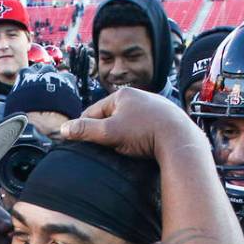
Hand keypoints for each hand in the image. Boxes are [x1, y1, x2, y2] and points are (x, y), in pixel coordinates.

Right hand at [59, 88, 203, 158]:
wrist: (180, 139)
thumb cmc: (145, 132)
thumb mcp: (110, 132)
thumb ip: (85, 131)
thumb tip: (63, 129)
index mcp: (123, 94)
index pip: (94, 111)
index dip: (85, 127)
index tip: (80, 141)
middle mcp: (140, 95)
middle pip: (112, 116)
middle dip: (107, 131)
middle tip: (105, 148)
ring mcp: (155, 106)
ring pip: (130, 122)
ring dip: (124, 134)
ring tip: (124, 149)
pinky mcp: (167, 118)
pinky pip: (145, 127)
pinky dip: (140, 136)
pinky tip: (141, 146)